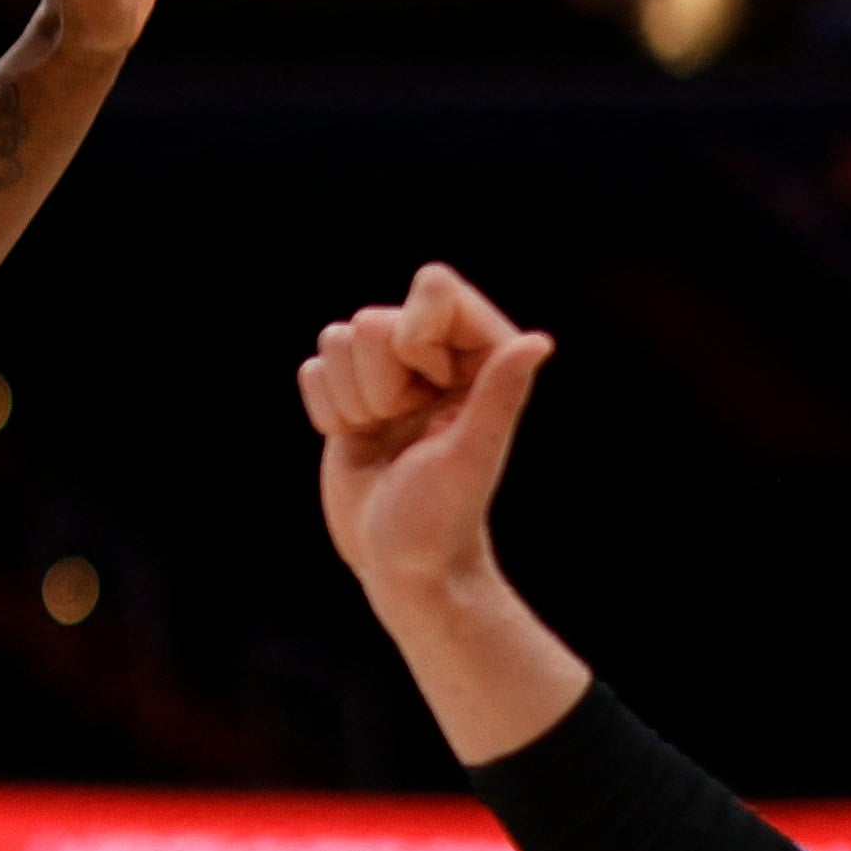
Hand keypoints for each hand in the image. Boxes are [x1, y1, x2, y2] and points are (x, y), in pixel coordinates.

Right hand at [297, 261, 553, 599]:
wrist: (399, 563)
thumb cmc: (441, 519)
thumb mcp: (470, 456)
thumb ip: (499, 393)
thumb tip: (538, 341)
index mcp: (481, 356)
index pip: (435, 287)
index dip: (416, 337)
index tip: (432, 393)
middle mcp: (437, 355)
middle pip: (373, 318)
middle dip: (379, 383)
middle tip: (403, 428)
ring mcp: (389, 372)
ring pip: (336, 339)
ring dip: (350, 400)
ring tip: (381, 436)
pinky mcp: (349, 392)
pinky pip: (313, 368)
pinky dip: (325, 410)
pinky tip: (357, 440)